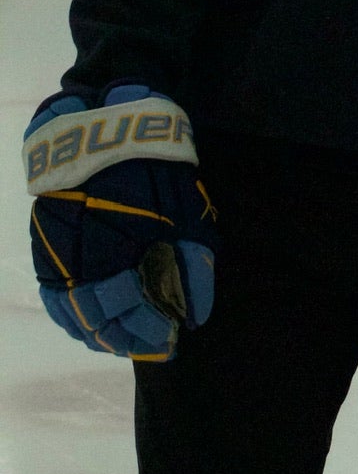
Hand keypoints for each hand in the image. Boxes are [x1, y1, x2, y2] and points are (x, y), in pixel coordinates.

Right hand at [23, 85, 216, 359]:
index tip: (175, 339)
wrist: (101, 129)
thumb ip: (193, 263)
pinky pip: (55, 300)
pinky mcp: (44, 251)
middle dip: (132, 338)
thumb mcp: (185, 210)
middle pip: (102, 322)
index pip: (134, 313)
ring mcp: (57, 259)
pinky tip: (93, 327)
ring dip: (102, 334)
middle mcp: (80, 264)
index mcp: (117, 254)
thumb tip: (197, 315)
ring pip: (75, 317)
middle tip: (159, 345)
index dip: (155, 331)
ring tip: (129, 340)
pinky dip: (74, 319)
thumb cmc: (153, 168)